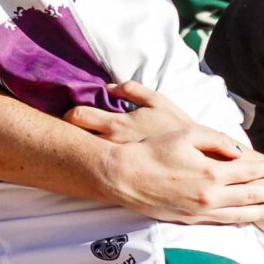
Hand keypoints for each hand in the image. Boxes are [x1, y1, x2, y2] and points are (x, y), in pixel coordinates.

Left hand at [67, 81, 250, 154]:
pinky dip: (94, 164)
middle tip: (64, 131)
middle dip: (65, 134)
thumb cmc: (178, 128)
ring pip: (84, 158)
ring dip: (79, 150)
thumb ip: (133, 90)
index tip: (70, 113)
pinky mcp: (124, 177)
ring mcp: (116, 165)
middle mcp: (112, 147)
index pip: (77, 117)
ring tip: (77, 147)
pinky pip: (100, 171)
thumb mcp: (159, 102)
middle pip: (73, 140)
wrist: (199, 161)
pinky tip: (97, 162)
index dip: (70, 114)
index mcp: (118, 126)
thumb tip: (109, 86)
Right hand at [94, 130, 263, 223]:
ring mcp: (200, 211)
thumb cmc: (152, 151)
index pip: (248, 172)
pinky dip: (240, 220)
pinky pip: (222, 222)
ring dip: (262, 210)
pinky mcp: (190, 219)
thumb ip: (216, 140)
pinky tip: (249, 218)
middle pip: (251, 195)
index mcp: (211, 171)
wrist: (123, 177)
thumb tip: (238, 151)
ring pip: (241, 213)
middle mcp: (210, 195)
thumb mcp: (185, 134)